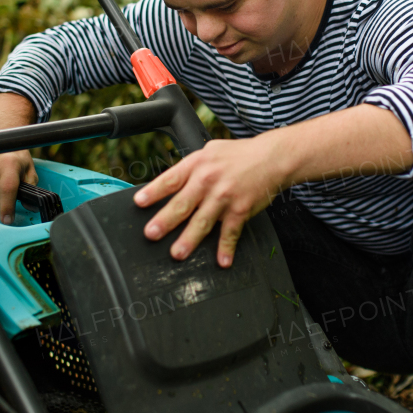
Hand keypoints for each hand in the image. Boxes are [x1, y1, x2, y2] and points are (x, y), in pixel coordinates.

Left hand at [133, 136, 291, 267]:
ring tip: (177, 253)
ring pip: (203, 221)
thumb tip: (168, 187)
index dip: (153, 191)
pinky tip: (222, 260)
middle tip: (151, 233)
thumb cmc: (239, 156)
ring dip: (189, 239)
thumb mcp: (210, 152)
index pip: (170, 179)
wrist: (272, 157)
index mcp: (197, 164)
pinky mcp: (241, 208)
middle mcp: (208, 179)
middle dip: (165, 220)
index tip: (139, 203)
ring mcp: (224, 195)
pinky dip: (226, 248)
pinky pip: (231, 232)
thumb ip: (190, 169)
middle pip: (182, 203)